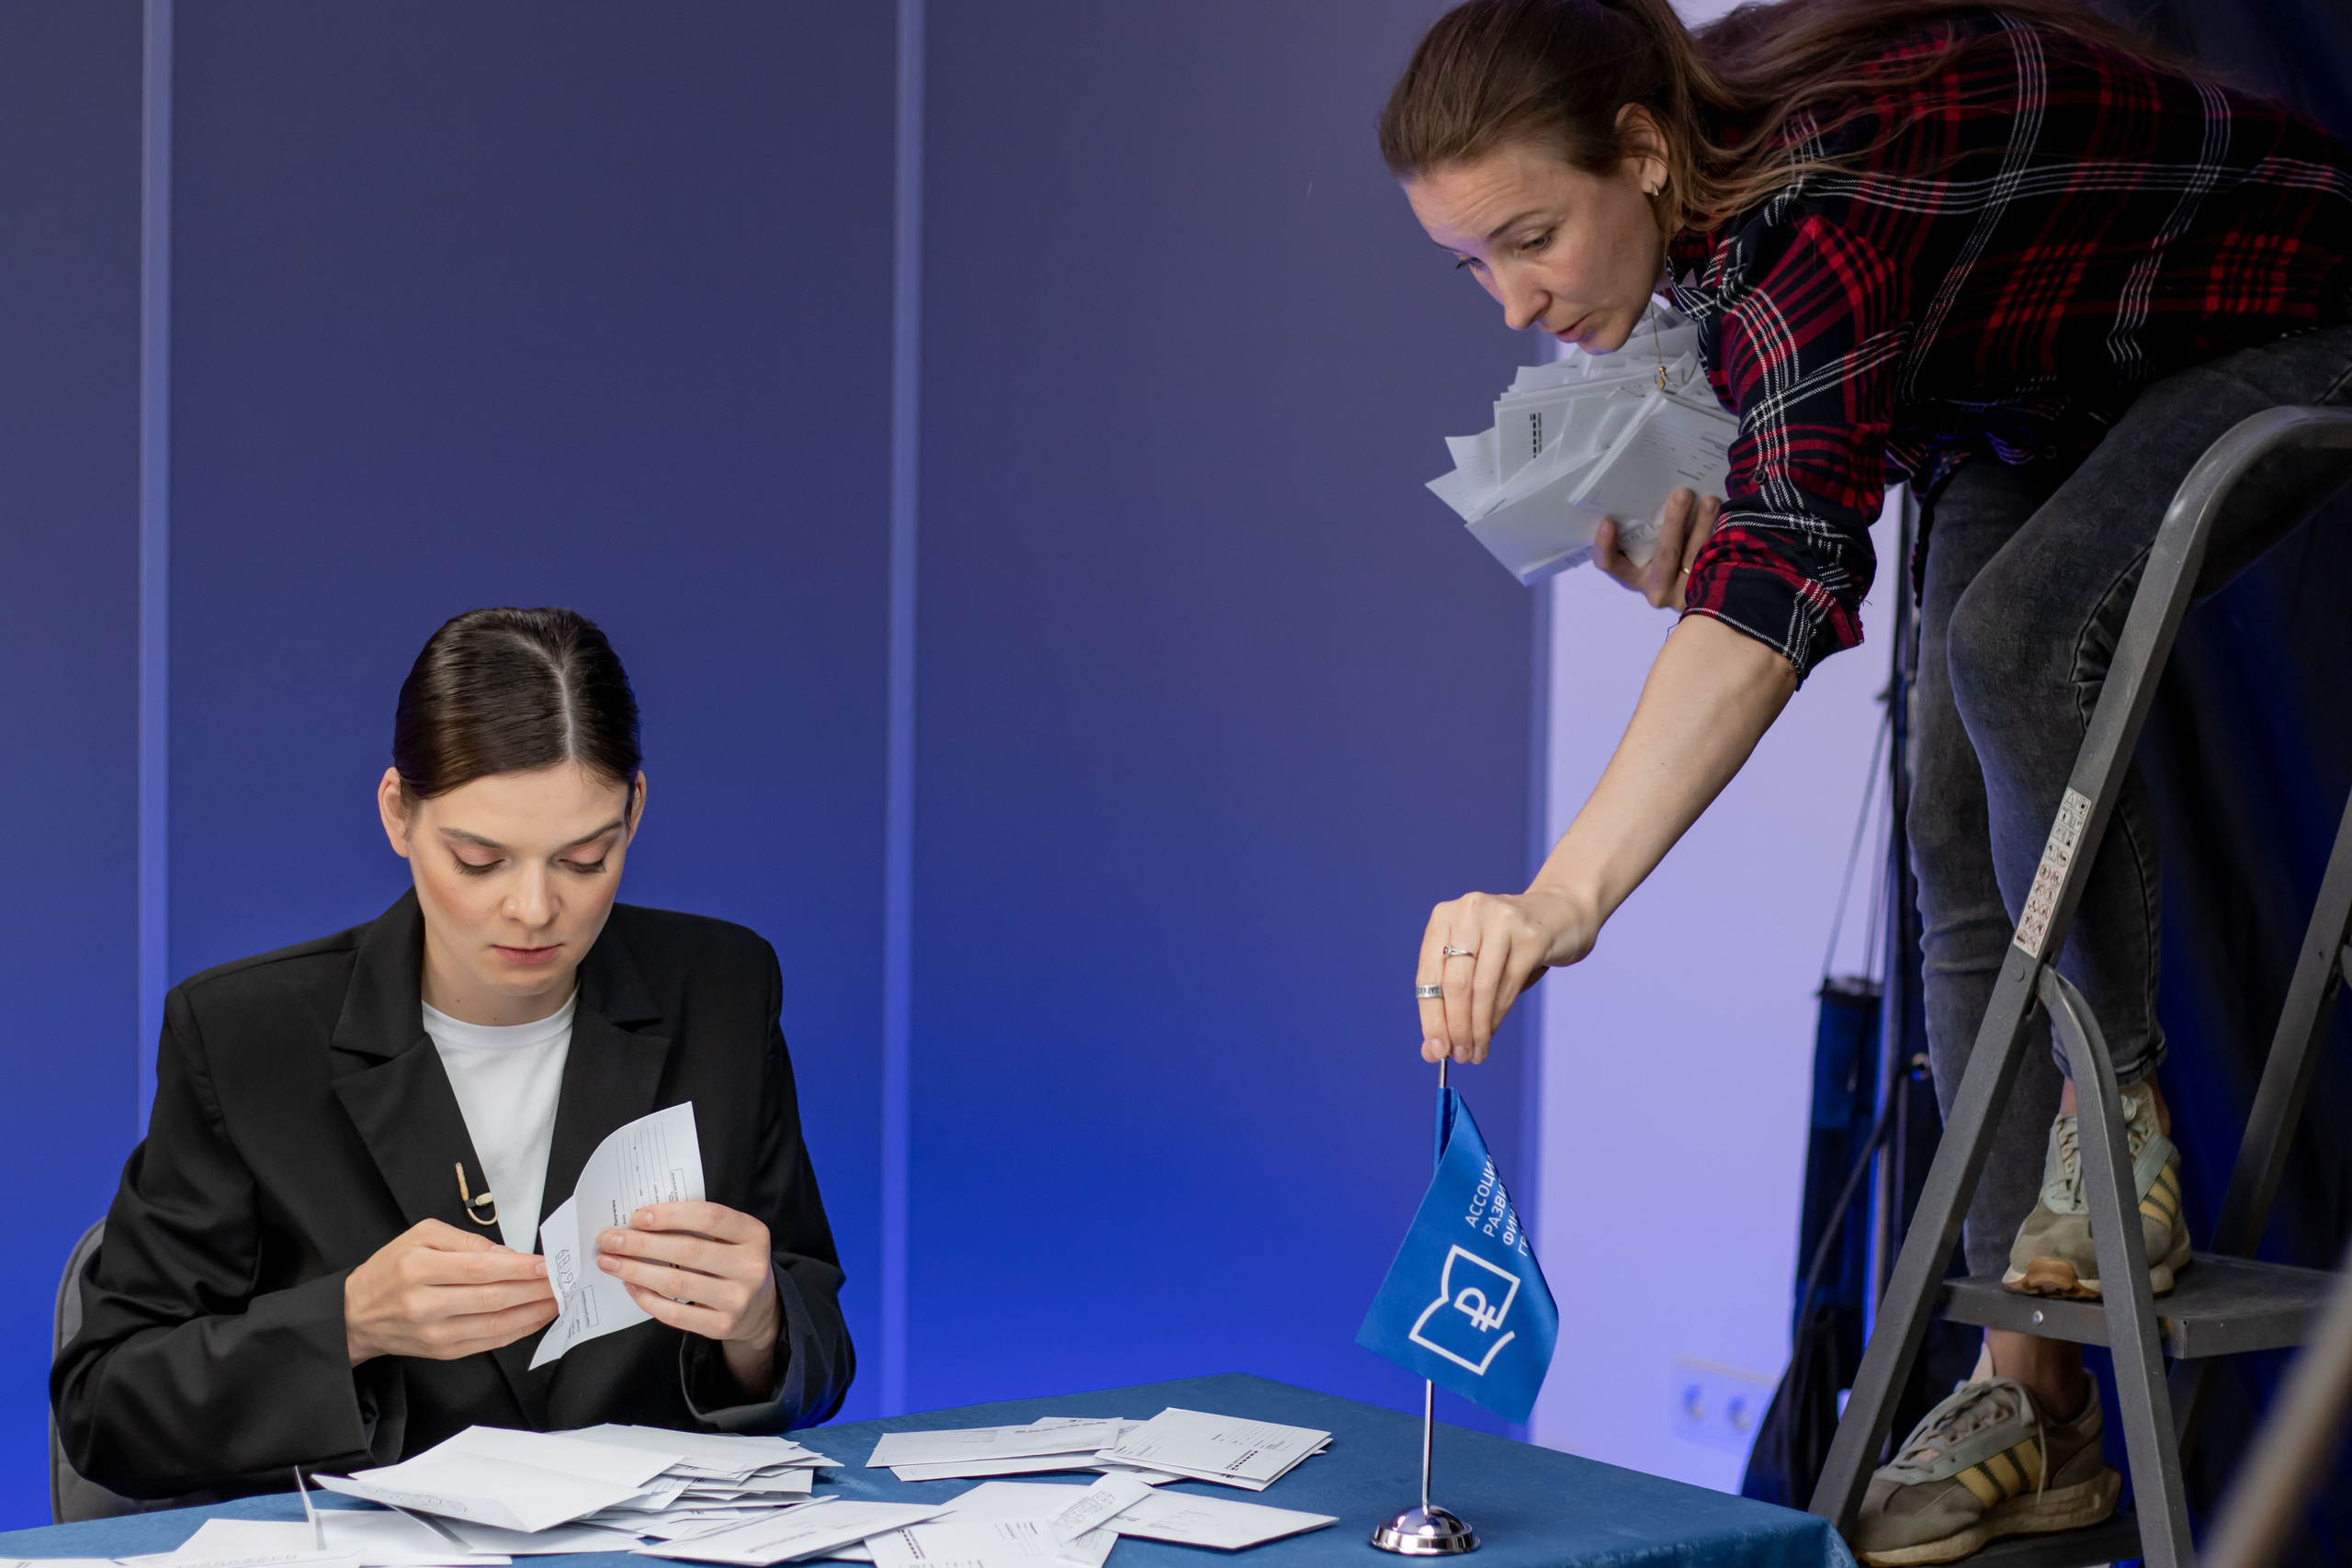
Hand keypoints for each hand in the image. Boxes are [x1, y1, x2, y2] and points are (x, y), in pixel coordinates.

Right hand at [344, 1219, 556, 1364]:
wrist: (356, 1313)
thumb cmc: (391, 1268)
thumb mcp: (421, 1236)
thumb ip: (466, 1242)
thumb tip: (507, 1255)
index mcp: (418, 1268)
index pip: (479, 1269)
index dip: (518, 1268)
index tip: (546, 1264)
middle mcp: (425, 1304)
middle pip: (492, 1298)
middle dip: (535, 1290)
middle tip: (562, 1280)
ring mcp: (433, 1333)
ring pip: (494, 1324)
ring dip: (533, 1312)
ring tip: (558, 1299)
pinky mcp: (441, 1352)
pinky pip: (488, 1342)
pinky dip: (517, 1331)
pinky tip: (536, 1318)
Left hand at [599, 1202, 779, 1394]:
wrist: (759, 1308)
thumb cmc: (732, 1261)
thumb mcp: (731, 1237)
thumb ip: (698, 1226)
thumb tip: (641, 1222)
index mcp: (754, 1234)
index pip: (710, 1217)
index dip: (671, 1215)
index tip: (636, 1217)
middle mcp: (751, 1266)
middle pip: (688, 1251)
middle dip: (641, 1244)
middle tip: (609, 1240)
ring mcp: (737, 1299)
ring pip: (677, 1283)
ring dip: (636, 1271)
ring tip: (610, 1262)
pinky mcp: (721, 1326)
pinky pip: (675, 1314)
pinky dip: (647, 1299)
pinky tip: (630, 1286)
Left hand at [1416, 886, 1598, 1064]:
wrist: (1560, 914)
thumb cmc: (1508, 944)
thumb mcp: (1474, 964)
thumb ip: (1449, 1003)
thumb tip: (1431, 1051)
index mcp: (1444, 916)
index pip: (1428, 974)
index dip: (1430, 1017)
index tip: (1434, 1050)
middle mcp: (1470, 911)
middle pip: (1455, 983)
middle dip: (1455, 1027)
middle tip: (1459, 1056)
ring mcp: (1502, 920)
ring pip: (1482, 988)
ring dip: (1477, 1028)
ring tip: (1476, 1052)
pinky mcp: (1531, 935)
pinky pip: (1509, 986)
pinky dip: (1497, 1016)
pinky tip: (1491, 1033)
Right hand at [1594, 488, 1720, 607]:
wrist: (1704, 603)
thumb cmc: (1665, 565)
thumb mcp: (1647, 555)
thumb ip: (1643, 535)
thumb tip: (1650, 493)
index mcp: (1633, 578)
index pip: (1611, 565)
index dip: (1606, 546)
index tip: (1608, 522)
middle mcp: (1656, 590)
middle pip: (1664, 556)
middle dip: (1674, 522)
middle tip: (1682, 493)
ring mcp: (1684, 594)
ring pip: (1694, 557)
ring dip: (1704, 525)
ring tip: (1710, 501)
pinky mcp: (1707, 592)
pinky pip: (1714, 563)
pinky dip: (1720, 538)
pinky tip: (1727, 517)